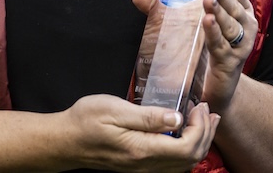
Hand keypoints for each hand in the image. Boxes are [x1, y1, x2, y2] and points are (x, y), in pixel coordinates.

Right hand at [62, 93, 217, 171]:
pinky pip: (172, 165)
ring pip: (183, 164)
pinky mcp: (139, 166)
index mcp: (142, 149)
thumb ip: (148, 116)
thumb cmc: (85, 121)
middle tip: (208, 110)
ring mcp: (143, 168)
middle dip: (206, 133)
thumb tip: (178, 117)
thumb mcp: (115, 109)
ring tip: (205, 120)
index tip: (199, 106)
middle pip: (191, 158)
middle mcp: (145, 165)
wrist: (64, 142)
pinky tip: (185, 132)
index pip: (187, 147)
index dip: (201, 127)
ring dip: (199, 141)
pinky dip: (186, 149)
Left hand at [199, 0, 255, 114]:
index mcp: (240, 12)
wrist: (215, 89)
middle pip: (233, 5)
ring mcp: (240, 45)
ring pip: (229, 24)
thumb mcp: (188, 25)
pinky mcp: (230, 62)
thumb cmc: (205, 51)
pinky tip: (206, 21)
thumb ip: (162, 7)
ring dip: (219, 10)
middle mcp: (245, 26)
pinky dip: (214, 32)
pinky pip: (221, 44)